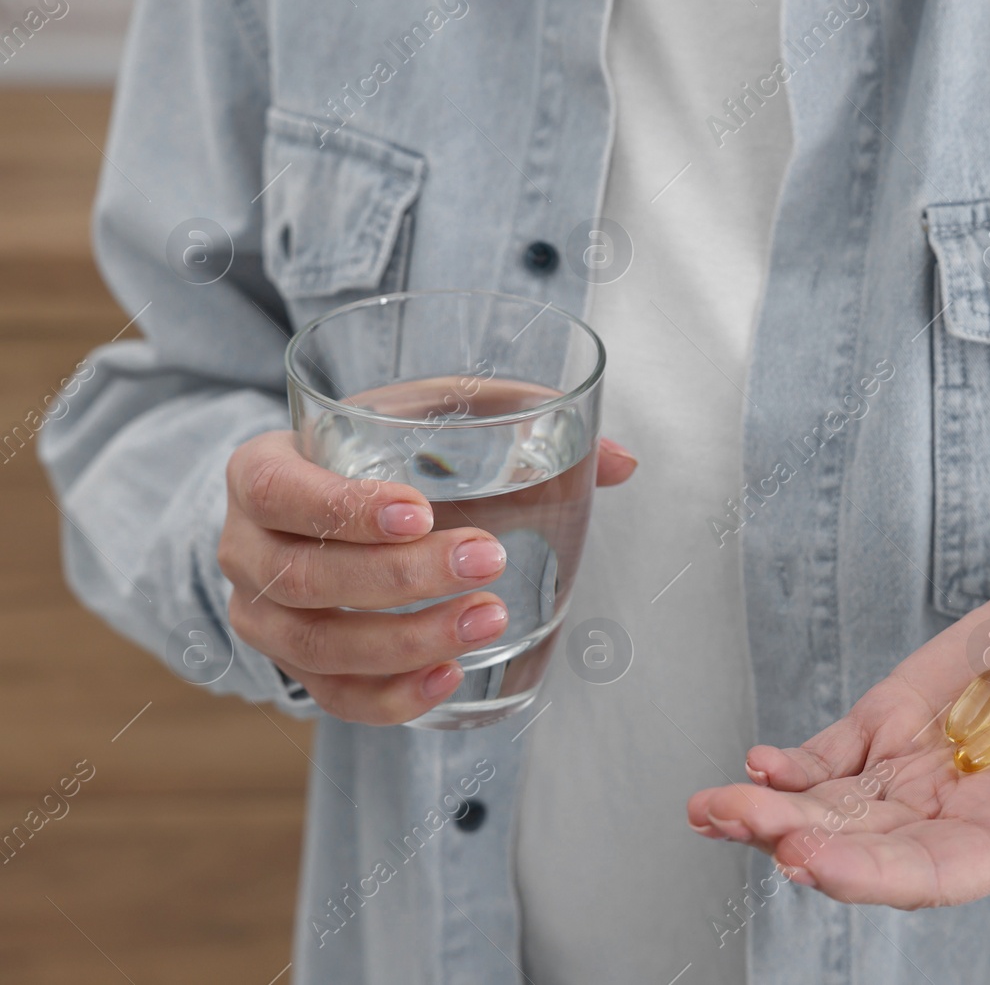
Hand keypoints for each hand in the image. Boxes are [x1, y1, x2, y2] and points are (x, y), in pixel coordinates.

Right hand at [217, 430, 636, 723]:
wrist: (316, 505)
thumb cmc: (380, 451)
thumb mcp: (429, 415)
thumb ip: (518, 421)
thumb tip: (623, 460)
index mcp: (261, 470)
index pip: (278, 490)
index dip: (342, 507)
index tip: (419, 511)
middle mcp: (244, 548)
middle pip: (306, 577)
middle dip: (400, 578)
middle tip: (486, 560)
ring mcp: (260, 616)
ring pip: (317, 648)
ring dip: (405, 640)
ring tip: (488, 618)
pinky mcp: (293, 667)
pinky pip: (333, 698)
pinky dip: (391, 696)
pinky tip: (451, 674)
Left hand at [687, 581, 989, 908]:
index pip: (933, 873)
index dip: (868, 874)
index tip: (806, 859)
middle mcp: (959, 818)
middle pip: (863, 848)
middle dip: (793, 839)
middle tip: (729, 817)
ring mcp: (922, 773)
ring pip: (834, 809)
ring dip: (770, 810)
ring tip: (708, 804)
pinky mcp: (899, 724)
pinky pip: (834, 759)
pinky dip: (791, 766)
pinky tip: (755, 763)